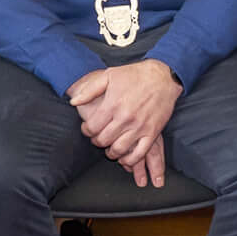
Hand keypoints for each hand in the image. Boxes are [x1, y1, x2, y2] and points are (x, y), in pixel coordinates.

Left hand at [65, 59, 182, 180]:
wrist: (162, 76)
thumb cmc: (135, 75)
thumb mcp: (109, 76)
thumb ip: (89, 90)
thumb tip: (73, 102)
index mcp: (112, 104)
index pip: (92, 127)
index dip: (86, 131)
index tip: (87, 130)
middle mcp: (125, 117)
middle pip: (103, 140)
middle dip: (97, 141)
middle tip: (97, 139)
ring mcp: (139, 126)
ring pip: (119, 149)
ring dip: (111, 153)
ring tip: (109, 149)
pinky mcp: (152, 132)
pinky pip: (139, 153)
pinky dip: (130, 160)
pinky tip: (125, 158)